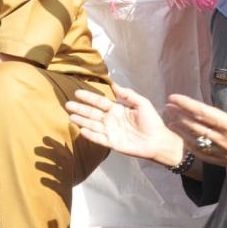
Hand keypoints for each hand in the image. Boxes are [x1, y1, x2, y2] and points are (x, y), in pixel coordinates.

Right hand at [65, 83, 183, 166]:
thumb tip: (114, 84)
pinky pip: (98, 138)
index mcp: (117, 109)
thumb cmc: (152, 122)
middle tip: (68, 104)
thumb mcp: (142, 103)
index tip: (77, 92)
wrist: (158, 141)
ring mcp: (110, 132)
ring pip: (92, 125)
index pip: (99, 102)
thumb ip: (128, 94)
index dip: (89, 97)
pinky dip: (90, 135)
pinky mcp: (112, 143)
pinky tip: (82, 130)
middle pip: (92, 113)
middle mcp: (110, 120)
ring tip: (71, 116)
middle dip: (80, 109)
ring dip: (81, 120)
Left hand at [165, 69, 226, 171]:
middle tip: (167, 107)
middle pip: (195, 127)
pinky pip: (206, 156)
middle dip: (179, 116)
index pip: (203, 113)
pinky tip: (186, 140)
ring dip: (182, 132)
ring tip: (170, 122)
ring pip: (197, 143)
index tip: (173, 97)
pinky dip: (193, 147)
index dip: (185, 104)